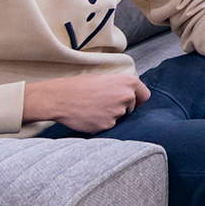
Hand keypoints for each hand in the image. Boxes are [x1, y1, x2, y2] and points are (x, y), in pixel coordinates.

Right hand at [21, 72, 148, 132]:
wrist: (60, 98)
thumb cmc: (79, 86)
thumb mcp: (104, 78)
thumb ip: (120, 86)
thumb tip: (130, 94)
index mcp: (128, 82)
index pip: (144, 95)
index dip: (137, 100)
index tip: (132, 102)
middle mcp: (126, 96)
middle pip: (131, 108)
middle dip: (120, 107)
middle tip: (102, 103)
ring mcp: (118, 112)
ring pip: (119, 117)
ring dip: (110, 115)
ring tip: (92, 108)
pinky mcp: (108, 125)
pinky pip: (108, 126)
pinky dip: (100, 123)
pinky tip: (89, 116)